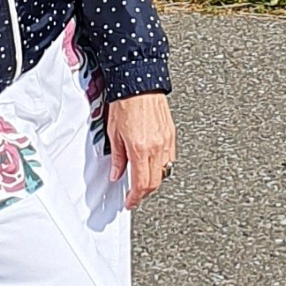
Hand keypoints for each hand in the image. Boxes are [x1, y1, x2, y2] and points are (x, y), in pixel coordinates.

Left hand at [105, 91, 174, 210]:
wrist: (139, 82)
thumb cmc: (125, 102)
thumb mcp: (113, 133)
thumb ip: (117, 157)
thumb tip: (116, 173)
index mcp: (140, 149)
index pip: (140, 183)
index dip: (135, 197)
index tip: (130, 202)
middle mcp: (156, 147)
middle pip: (154, 182)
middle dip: (144, 192)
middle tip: (135, 194)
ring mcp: (166, 141)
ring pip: (164, 172)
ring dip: (153, 180)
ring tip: (142, 179)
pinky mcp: (171, 134)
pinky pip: (170, 158)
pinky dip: (161, 166)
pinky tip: (152, 164)